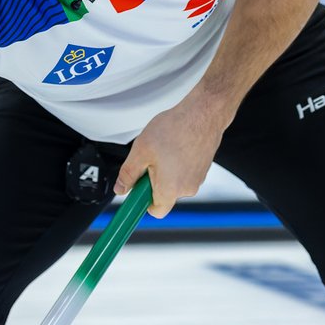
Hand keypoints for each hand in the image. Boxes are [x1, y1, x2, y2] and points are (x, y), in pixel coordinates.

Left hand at [113, 97, 226, 217]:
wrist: (203, 113)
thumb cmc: (176, 129)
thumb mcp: (141, 150)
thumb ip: (128, 174)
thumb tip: (121, 188)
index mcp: (170, 189)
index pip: (155, 211)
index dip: (143, 200)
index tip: (137, 188)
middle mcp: (187, 188)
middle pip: (164, 194)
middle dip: (154, 180)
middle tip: (150, 158)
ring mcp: (198, 178)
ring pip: (175, 182)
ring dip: (166, 170)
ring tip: (165, 147)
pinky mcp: (203, 168)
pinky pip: (185, 172)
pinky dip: (178, 163)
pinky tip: (176, 144)